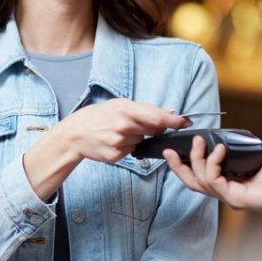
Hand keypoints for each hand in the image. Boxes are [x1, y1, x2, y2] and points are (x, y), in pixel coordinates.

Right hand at [60, 98, 190, 163]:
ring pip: (142, 141)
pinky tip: (114, 141)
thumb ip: (146, 109)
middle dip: (154, 128)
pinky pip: (132, 150)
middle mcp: (123, 126)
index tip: (186, 122)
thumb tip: (171, 112)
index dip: (175, 121)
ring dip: (137, 137)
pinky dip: (128, 146)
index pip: (158, 117)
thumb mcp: (119, 104)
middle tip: (139, 124)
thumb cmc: (98, 115)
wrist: (75, 133)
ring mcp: (119, 142)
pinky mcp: (116, 155)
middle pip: (153, 130)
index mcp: (125, 110)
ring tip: (118, 131)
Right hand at [163, 137, 261, 214]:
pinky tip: (220, 150)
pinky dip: (213, 163)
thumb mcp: (255, 153)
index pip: (200, 177)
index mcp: (229, 183)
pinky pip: (214, 181)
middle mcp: (227, 193)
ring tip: (200, 141)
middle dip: (178, 167)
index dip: (186, 165)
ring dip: (196, 159)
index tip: (176, 149)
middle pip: (193, 183)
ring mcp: (230, 198)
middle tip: (169, 150)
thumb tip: (222, 138)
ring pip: (200, 181)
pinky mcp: (236, 200)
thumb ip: (237, 147)